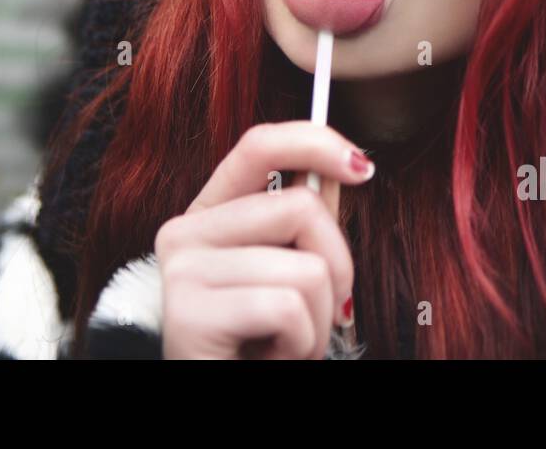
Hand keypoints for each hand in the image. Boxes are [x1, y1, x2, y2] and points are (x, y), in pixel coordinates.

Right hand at [155, 121, 374, 358]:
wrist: (219, 403)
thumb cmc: (258, 347)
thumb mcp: (285, 275)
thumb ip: (304, 225)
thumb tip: (349, 168)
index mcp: (209, 215)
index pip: (257, 144)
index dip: (314, 142)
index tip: (363, 168)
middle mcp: (184, 232)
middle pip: (300, 206)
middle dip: (336, 267)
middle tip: (315, 315)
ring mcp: (181, 270)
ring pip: (305, 266)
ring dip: (316, 322)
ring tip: (282, 345)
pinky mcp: (189, 312)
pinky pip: (287, 308)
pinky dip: (299, 344)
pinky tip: (268, 358)